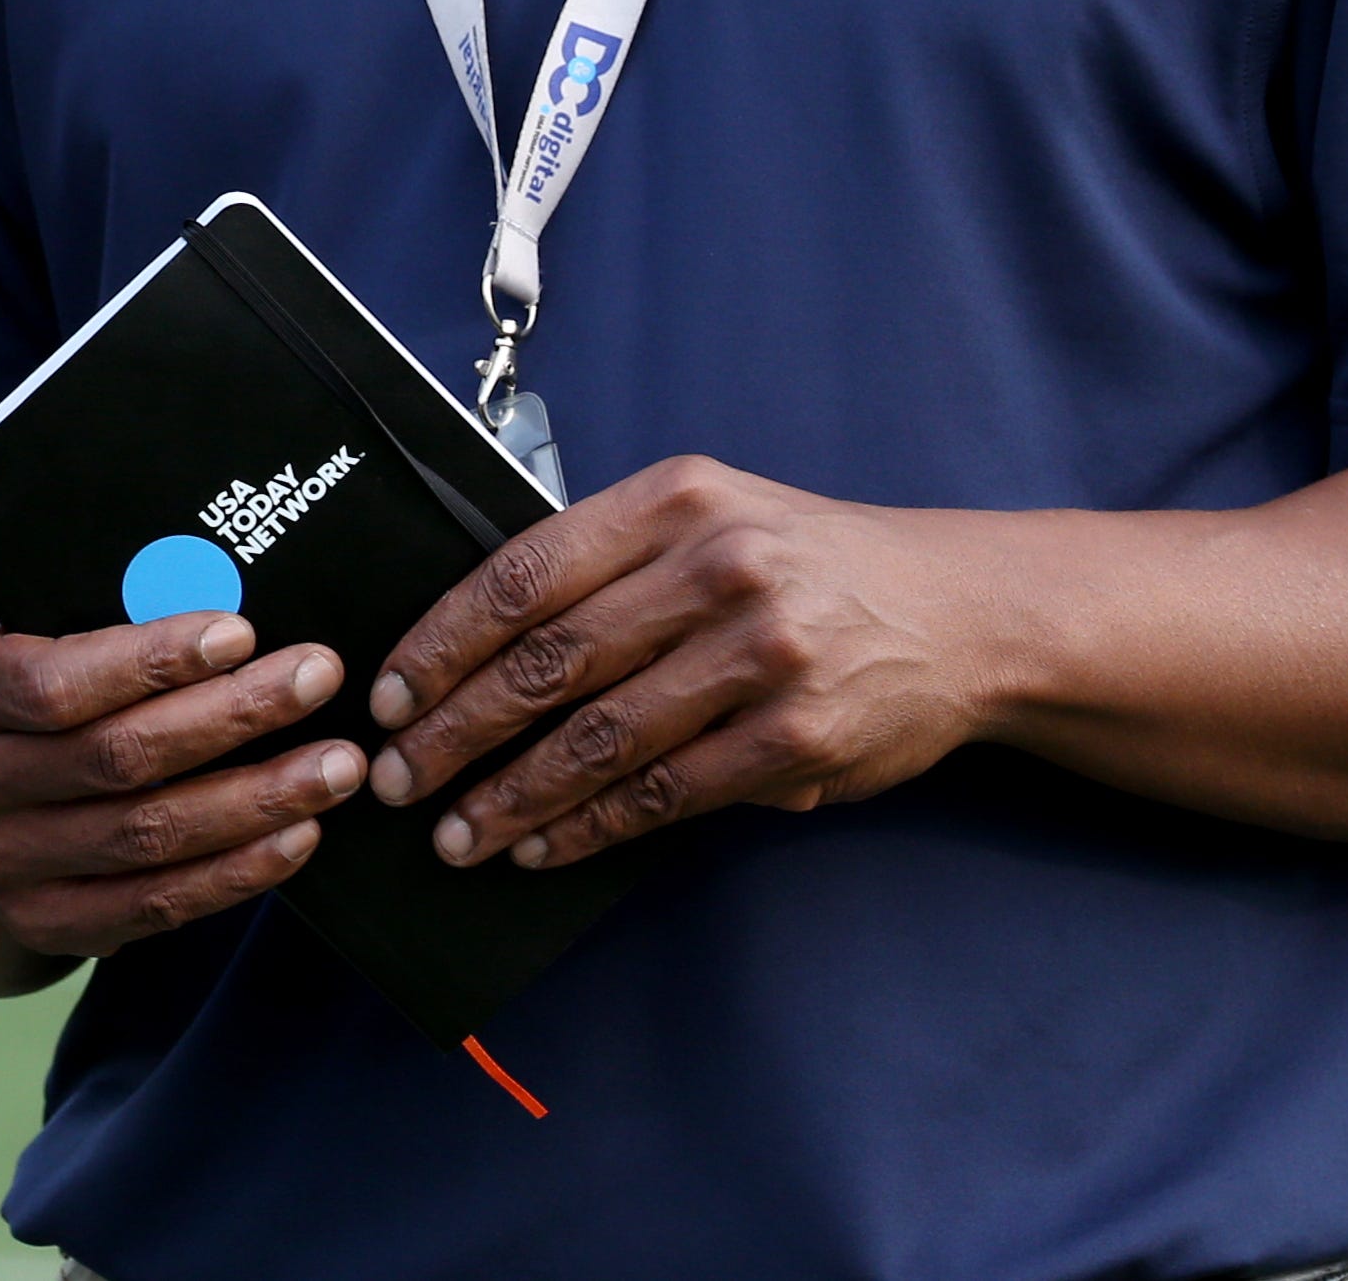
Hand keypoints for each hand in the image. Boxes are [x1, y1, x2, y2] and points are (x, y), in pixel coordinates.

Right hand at [0, 609, 366, 960]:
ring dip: (255, 799)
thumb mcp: (31, 631)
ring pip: (145, 836)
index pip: (53, 682)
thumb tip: (228, 611)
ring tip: (336, 766)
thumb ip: (104, 619)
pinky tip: (298, 835)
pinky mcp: (41, 923)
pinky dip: (235, 872)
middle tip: (317, 679)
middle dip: (232, 717)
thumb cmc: (24, 684)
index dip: (151, 662)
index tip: (241, 632)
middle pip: (115, 758)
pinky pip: (154, 905)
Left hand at [367, 458, 995, 870]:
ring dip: (512, 796)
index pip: (524, 572)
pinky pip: (664, 793)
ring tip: (456, 832)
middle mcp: (716, 569)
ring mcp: (761, 656)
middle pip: (549, 662)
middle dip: (456, 730)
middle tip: (397, 778)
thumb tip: (474, 645)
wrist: (959, 611)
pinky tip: (542, 846)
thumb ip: (607, 559)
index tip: (388, 692)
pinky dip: (591, 827)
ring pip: (599, 739)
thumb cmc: (805, 563)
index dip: (443, 640)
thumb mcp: (711, 515)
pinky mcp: (796, 737)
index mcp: (674, 501)